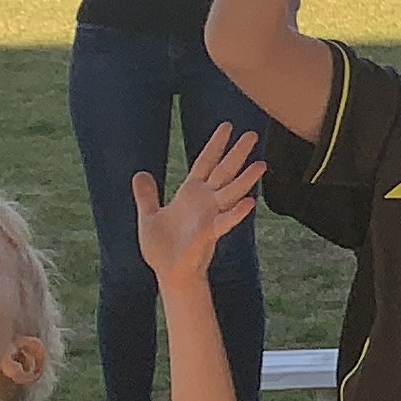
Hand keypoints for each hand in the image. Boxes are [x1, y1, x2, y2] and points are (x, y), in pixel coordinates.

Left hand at [135, 126, 265, 285]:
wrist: (168, 273)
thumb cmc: (162, 248)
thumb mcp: (148, 216)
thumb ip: (147, 195)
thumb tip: (140, 174)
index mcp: (190, 194)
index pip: (205, 162)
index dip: (216, 144)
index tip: (228, 126)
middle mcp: (204, 202)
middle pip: (224, 172)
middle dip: (237, 153)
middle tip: (252, 134)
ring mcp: (209, 217)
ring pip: (231, 193)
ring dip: (246, 180)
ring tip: (261, 165)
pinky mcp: (208, 235)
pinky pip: (224, 222)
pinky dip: (236, 213)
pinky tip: (249, 203)